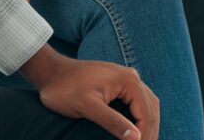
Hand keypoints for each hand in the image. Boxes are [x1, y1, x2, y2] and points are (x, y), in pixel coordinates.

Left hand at [20, 45, 158, 139]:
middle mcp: (133, 77)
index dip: (145, 135)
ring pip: (148, 103)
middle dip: (150, 131)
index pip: (147, 113)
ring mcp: (127, 78)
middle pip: (151, 108)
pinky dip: (141, 115)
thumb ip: (113, 122)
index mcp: (129, 82)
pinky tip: (137, 126)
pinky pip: (138, 100)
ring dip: (148, 123)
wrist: (52, 71)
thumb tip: (136, 138)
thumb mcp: (88, 107)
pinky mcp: (120, 82)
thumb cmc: (65, 89)